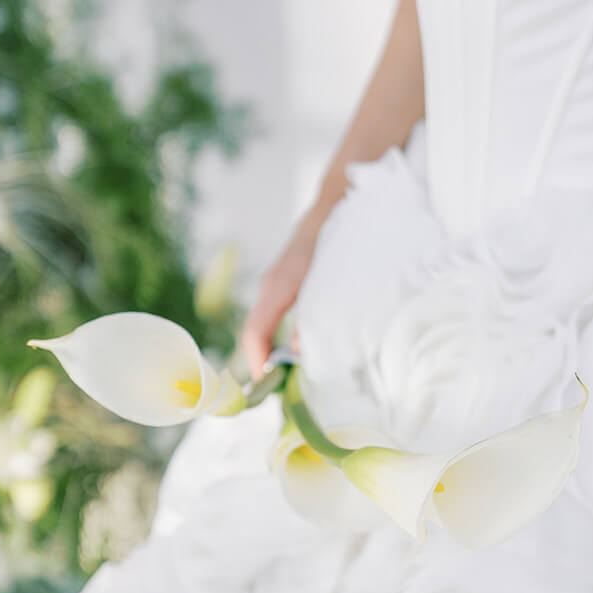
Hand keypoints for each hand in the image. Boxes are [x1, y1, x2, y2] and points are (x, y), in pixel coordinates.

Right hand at [239, 211, 322, 380]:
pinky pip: (273, 315)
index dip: (258, 362)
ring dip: (272, 349)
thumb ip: (315, 316)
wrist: (337, 202)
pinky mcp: (284, 282)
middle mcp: (270, 286)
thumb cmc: (336, 239)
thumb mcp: (330, 281)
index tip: (268, 385)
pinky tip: (295, 348)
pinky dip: (278, 335)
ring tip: (286, 375)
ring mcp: (274, 283)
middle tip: (277, 391)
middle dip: (264, 362)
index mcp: (278, 287)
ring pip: (264, 323)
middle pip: (256, 332)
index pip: (255, 333)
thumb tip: (301, 352)